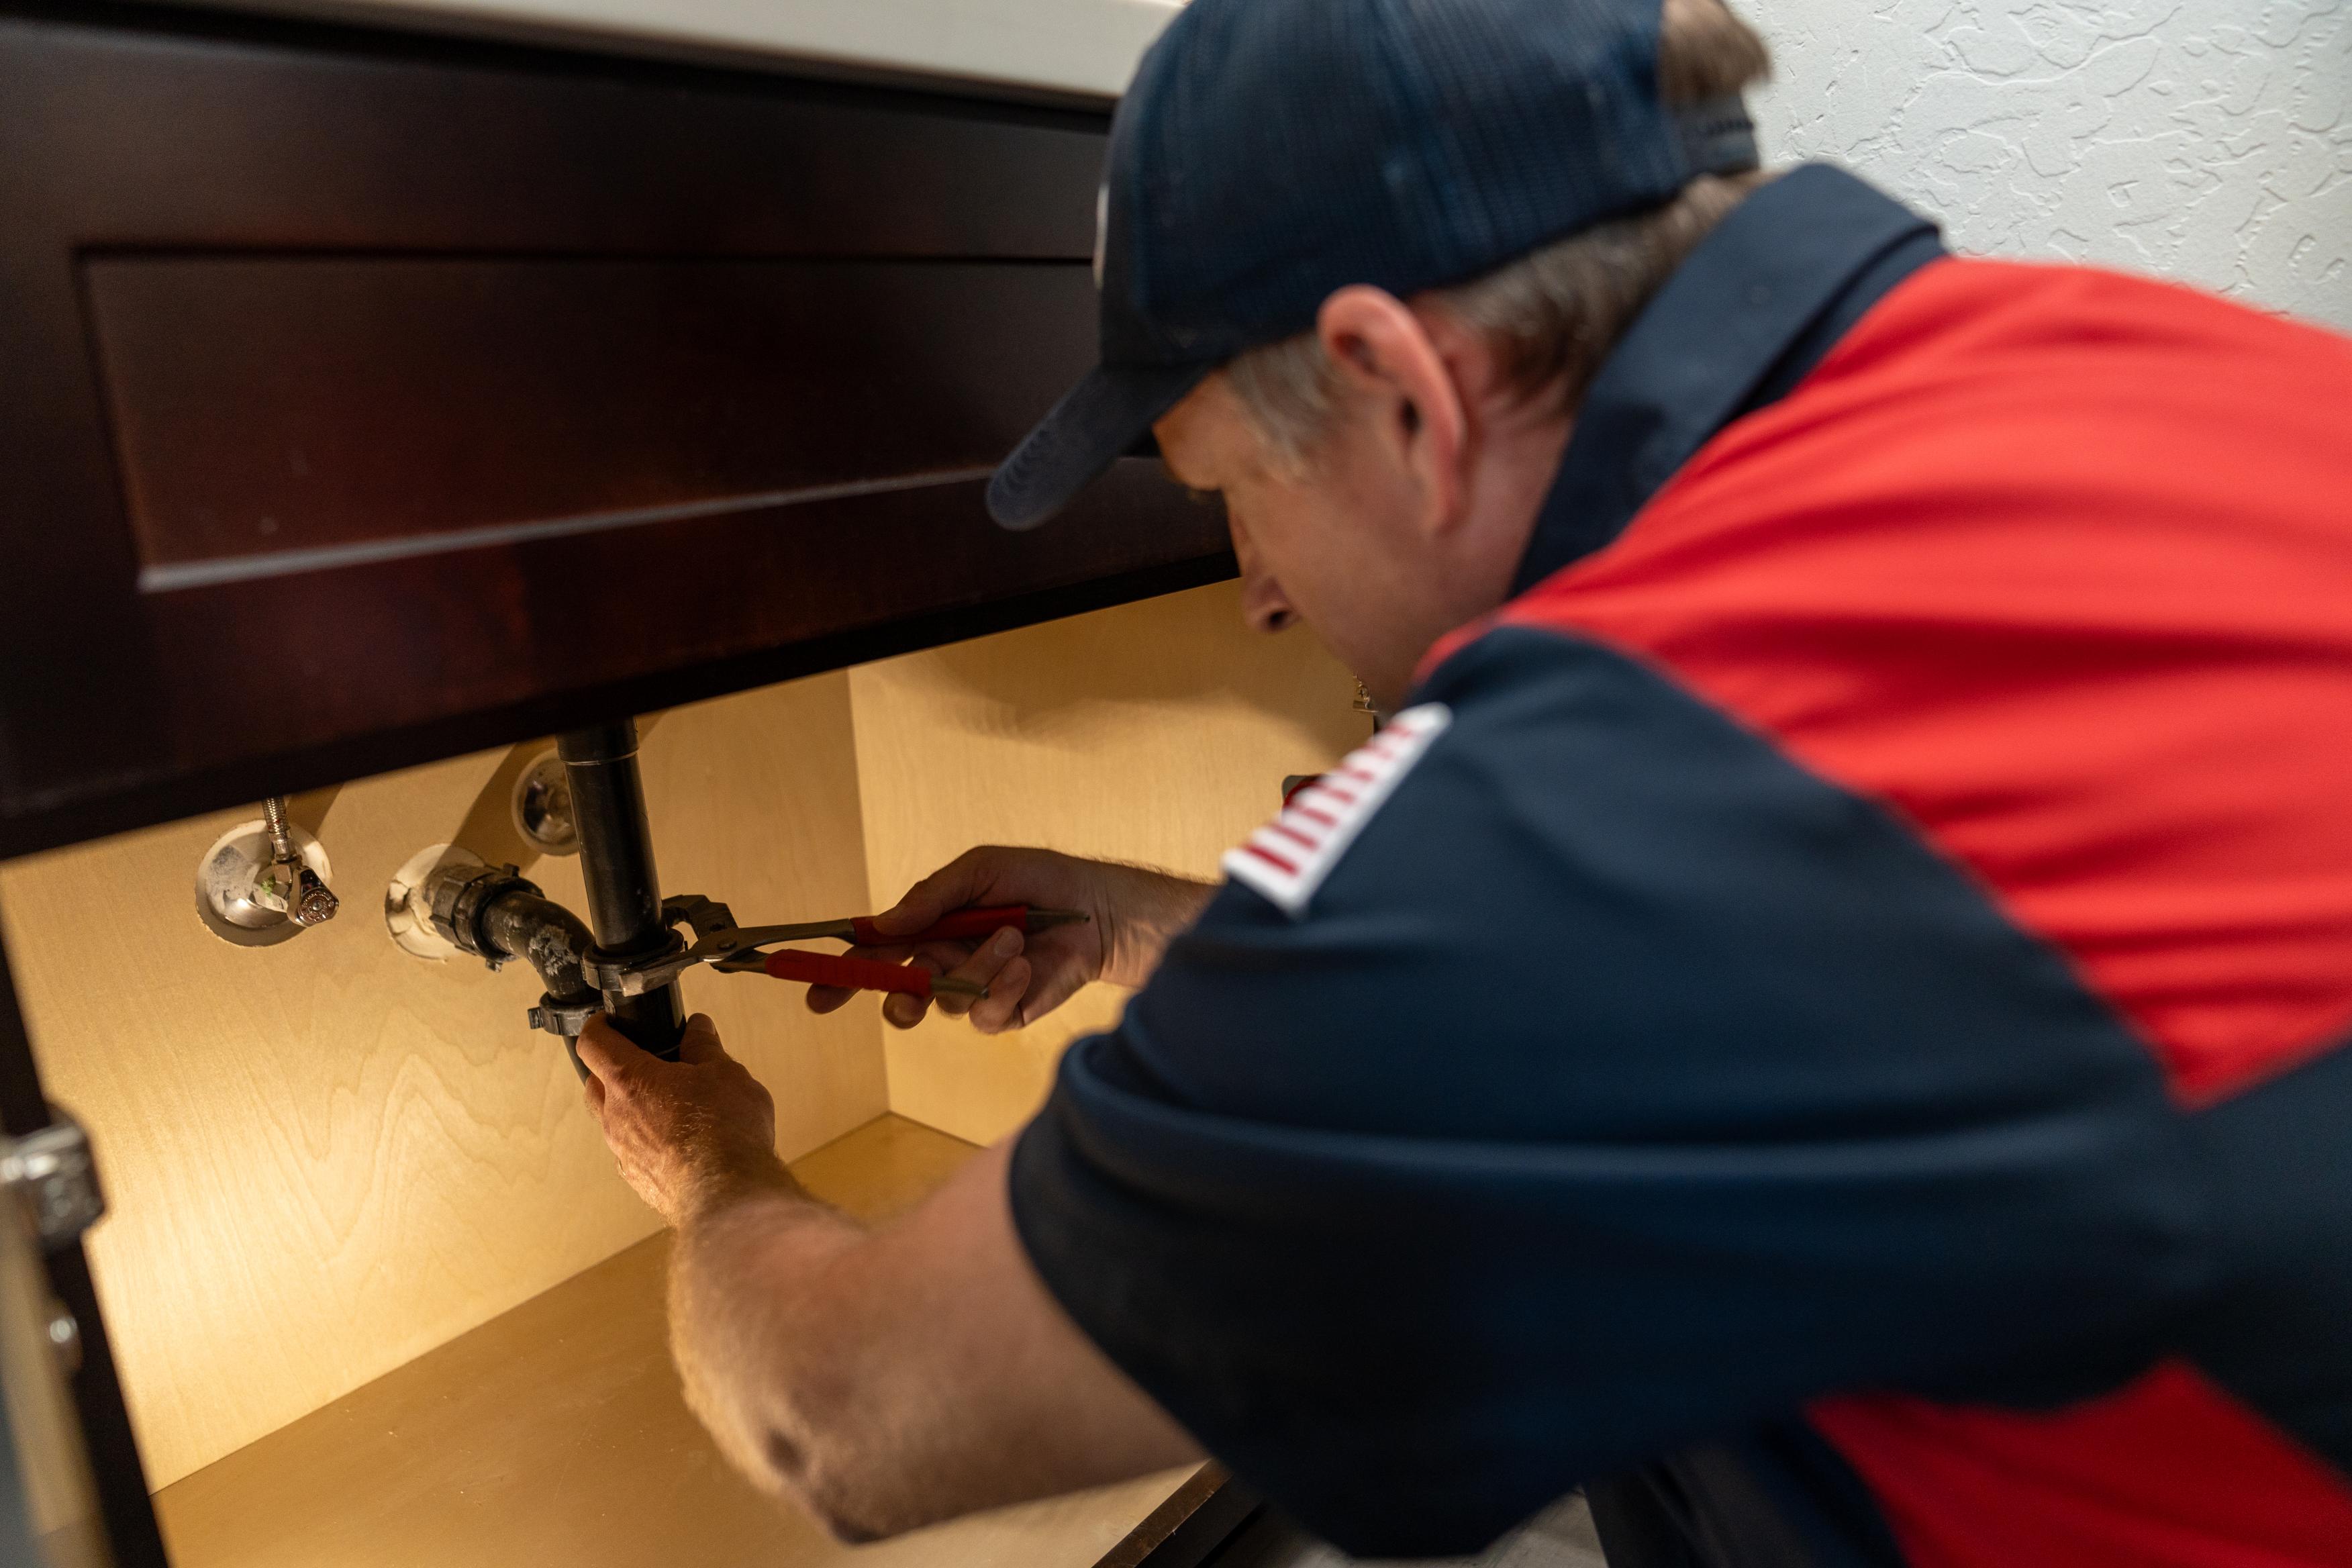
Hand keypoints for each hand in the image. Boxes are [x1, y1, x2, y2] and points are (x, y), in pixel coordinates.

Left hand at [577, 1013, 790, 1229]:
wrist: (727, 1193)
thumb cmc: (724, 1130)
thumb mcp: (724, 1072)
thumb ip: (704, 1047)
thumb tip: (698, 1029)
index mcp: (630, 1080)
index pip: (593, 1043)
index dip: (597, 1027)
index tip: (606, 1023)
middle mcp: (616, 1117)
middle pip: (594, 1085)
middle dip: (609, 1071)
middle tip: (639, 1064)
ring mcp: (623, 1153)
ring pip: (611, 1122)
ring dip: (630, 1110)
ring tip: (667, 1106)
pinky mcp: (638, 1180)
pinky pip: (631, 1152)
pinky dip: (646, 1141)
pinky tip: (677, 1142)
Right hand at [806, 847, 1216, 1033]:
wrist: (1097, 908)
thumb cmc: (1038, 880)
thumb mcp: (979, 871)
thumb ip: (929, 897)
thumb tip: (881, 925)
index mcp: (928, 929)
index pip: (874, 955)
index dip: (840, 975)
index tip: (815, 993)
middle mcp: (944, 964)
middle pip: (897, 995)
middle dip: (896, 999)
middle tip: (907, 995)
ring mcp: (973, 990)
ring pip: (946, 1001)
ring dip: (978, 968)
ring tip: (1014, 937)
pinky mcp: (1005, 1011)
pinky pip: (984, 1015)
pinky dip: (1003, 987)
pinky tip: (1026, 963)